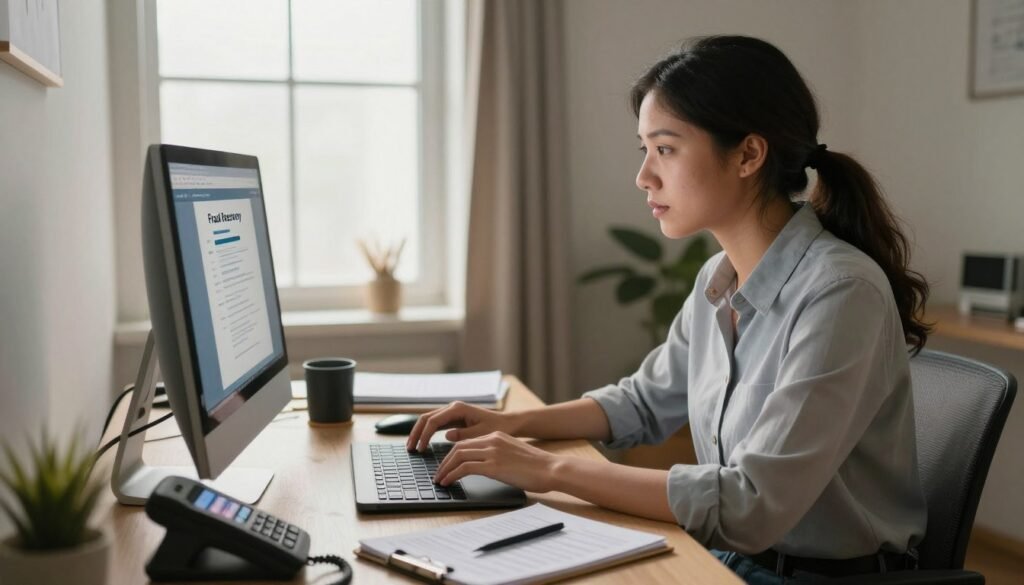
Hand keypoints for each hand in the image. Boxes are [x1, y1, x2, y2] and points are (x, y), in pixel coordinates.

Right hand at [406, 401, 518, 451]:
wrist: (507, 423)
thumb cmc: (497, 428)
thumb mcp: (481, 434)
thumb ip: (464, 434)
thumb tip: (446, 436)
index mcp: (458, 409)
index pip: (433, 421)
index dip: (424, 435)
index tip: (420, 449)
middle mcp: (453, 408)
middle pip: (426, 418)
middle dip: (416, 433)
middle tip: (410, 448)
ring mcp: (452, 412)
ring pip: (428, 420)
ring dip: (419, 433)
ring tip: (413, 447)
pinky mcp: (453, 418)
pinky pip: (435, 424)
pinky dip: (427, 433)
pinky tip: (423, 444)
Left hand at [433, 432, 559, 492]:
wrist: (551, 468)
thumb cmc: (537, 467)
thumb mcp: (513, 454)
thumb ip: (497, 455)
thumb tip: (485, 467)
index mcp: (496, 436)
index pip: (466, 443)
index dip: (452, 455)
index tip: (445, 466)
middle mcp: (492, 440)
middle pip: (458, 448)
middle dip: (444, 462)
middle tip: (438, 474)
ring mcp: (492, 452)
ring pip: (458, 456)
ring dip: (445, 469)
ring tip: (439, 480)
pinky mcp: (494, 465)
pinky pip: (465, 468)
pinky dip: (452, 475)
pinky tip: (448, 482)